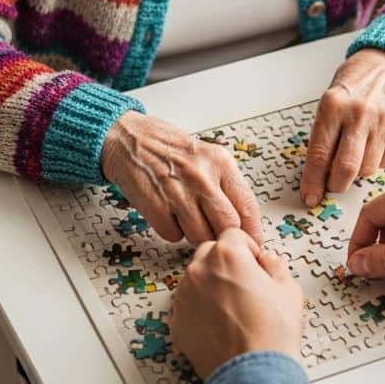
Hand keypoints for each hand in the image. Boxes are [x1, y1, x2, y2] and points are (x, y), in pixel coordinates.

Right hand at [102, 111, 262, 245]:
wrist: (131, 140)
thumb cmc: (170, 150)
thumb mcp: (207, 156)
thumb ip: (225, 185)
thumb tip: (245, 222)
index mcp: (220, 162)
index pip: (247, 206)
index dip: (253, 232)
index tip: (254, 243)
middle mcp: (201, 176)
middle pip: (227, 226)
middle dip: (226, 239)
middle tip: (222, 241)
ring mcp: (178, 192)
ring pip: (201, 237)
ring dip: (198, 237)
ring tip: (190, 218)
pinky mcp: (156, 206)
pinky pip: (174, 236)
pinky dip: (174, 232)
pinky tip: (170, 214)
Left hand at [172, 228, 303, 378]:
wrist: (253, 374)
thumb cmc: (272, 333)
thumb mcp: (288, 288)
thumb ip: (276, 265)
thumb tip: (269, 261)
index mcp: (227, 255)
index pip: (233, 234)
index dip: (248, 249)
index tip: (255, 263)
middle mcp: (200, 270)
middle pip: (210, 252)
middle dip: (226, 263)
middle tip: (244, 284)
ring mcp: (184, 297)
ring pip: (196, 279)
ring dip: (211, 285)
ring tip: (233, 309)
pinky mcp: (176, 323)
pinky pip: (187, 306)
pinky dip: (199, 310)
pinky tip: (220, 325)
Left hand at [300, 48, 384, 205]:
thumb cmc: (356, 83)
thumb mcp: (330, 100)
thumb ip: (324, 134)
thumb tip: (316, 174)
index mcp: (334, 104)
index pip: (320, 154)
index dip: (313, 181)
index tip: (310, 197)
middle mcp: (360, 112)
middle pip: (346, 168)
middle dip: (336, 185)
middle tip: (333, 186)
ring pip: (367, 169)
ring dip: (357, 172)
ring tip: (356, 155)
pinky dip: (377, 162)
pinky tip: (374, 146)